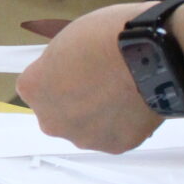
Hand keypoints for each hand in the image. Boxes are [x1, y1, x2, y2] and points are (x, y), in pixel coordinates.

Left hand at [16, 1, 159, 152]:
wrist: (152, 53)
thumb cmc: (108, 36)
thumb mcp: (66, 40)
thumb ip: (59, 65)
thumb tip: (68, 73)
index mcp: (32, 88)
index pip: (38, 87)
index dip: (59, 76)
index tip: (76, 68)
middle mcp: (51, 120)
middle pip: (60, 113)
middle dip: (76, 102)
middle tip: (102, 83)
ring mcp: (83, 136)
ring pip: (87, 128)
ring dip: (100, 116)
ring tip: (123, 92)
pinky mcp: (115, 146)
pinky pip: (116, 135)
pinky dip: (125, 123)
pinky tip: (136, 103)